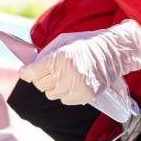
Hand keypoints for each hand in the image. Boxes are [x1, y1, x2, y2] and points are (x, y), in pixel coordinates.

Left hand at [19, 19, 140, 105]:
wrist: (115, 51)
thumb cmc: (87, 43)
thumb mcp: (63, 41)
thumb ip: (45, 54)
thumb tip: (30, 67)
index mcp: (60, 58)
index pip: (32, 73)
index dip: (26, 72)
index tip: (26, 71)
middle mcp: (67, 75)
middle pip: (39, 85)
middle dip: (41, 77)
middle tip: (50, 70)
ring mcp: (77, 87)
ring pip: (50, 94)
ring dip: (53, 86)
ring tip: (64, 75)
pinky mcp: (85, 96)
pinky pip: (64, 100)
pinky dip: (65, 92)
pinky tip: (74, 82)